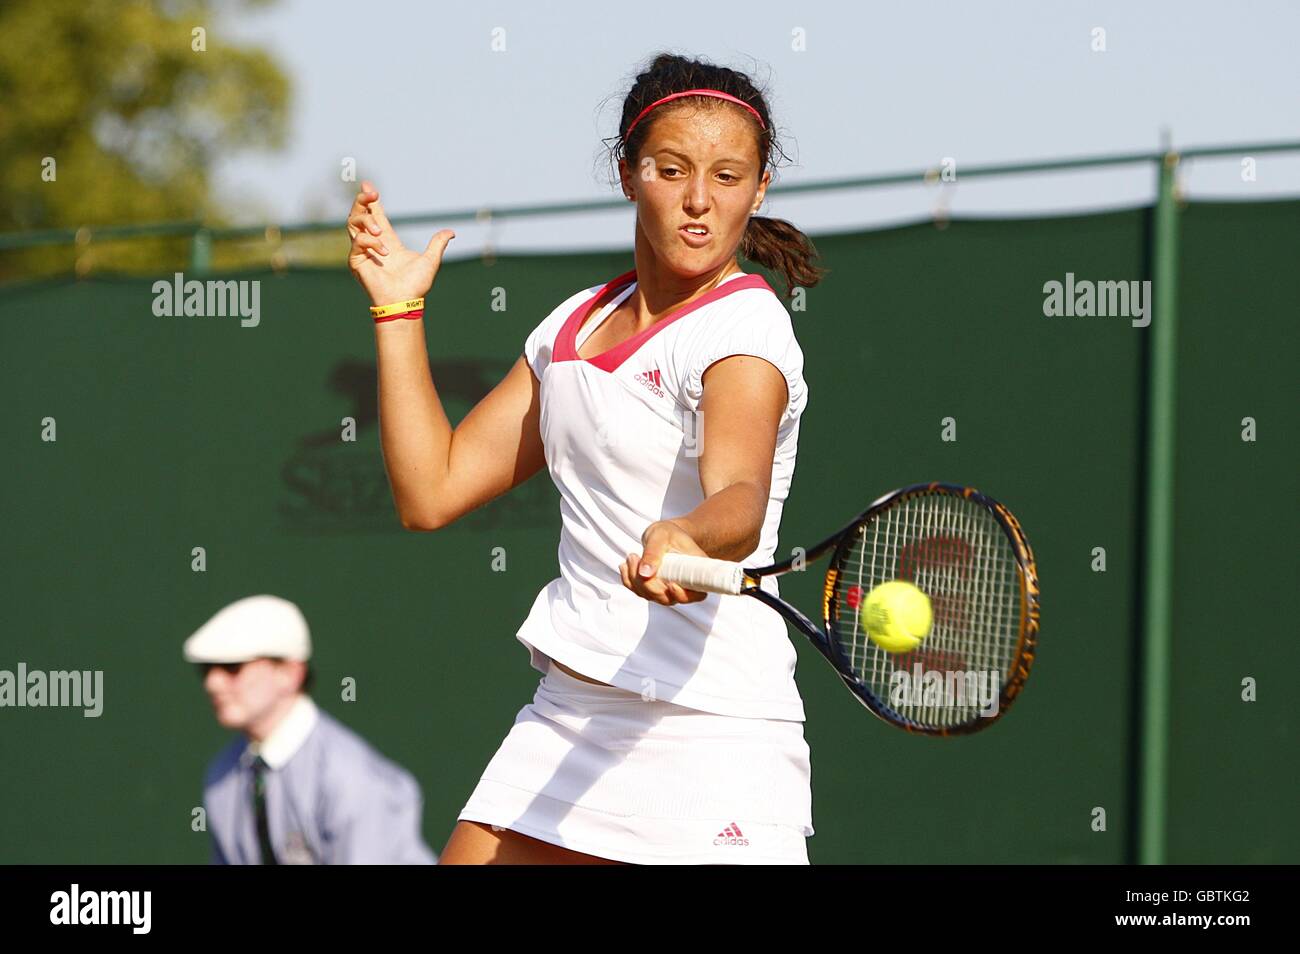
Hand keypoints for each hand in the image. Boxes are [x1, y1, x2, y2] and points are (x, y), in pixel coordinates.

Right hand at [346, 180, 455, 306]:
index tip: (367, 183)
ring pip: (352, 223)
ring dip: (367, 221)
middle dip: (363, 200)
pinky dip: (371, 242)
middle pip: (359, 214)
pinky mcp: (355, 261)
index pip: (376, 215)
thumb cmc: (416, 285)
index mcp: (387, 241)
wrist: (405, 301)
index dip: (371, 200)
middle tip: (373, 194)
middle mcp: (372, 243)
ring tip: (381, 232)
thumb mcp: (430, 260)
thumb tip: (451, 232)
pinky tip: (384, 252)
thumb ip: (437, 244)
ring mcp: (362, 251)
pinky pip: (358, 242)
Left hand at [621, 520, 710, 605]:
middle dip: (647, 583)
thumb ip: (653, 553)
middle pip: (667, 598)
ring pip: (651, 597)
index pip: (697, 594)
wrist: (664, 535)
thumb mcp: (661, 536)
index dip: (683, 595)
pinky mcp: (656, 590)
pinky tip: (627, 565)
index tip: (671, 584)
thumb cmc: (668, 533)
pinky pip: (640, 592)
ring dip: (635, 580)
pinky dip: (629, 581)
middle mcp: (684, 585)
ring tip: (632, 557)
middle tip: (636, 558)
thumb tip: (645, 573)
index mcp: (696, 570)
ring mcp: (669, 591)